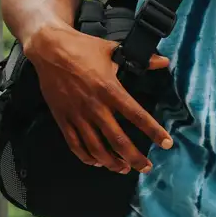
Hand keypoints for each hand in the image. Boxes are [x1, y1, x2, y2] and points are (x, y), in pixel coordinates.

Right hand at [25, 21, 172, 175]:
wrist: (49, 48)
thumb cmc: (82, 47)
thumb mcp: (113, 49)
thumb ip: (142, 59)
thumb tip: (164, 62)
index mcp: (110, 89)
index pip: (136, 115)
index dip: (153, 131)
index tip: (166, 143)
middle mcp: (95, 106)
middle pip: (118, 139)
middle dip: (134, 157)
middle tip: (146, 167)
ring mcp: (77, 114)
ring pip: (96, 147)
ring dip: (112, 162)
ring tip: (123, 169)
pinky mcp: (62, 118)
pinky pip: (75, 144)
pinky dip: (87, 156)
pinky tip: (96, 162)